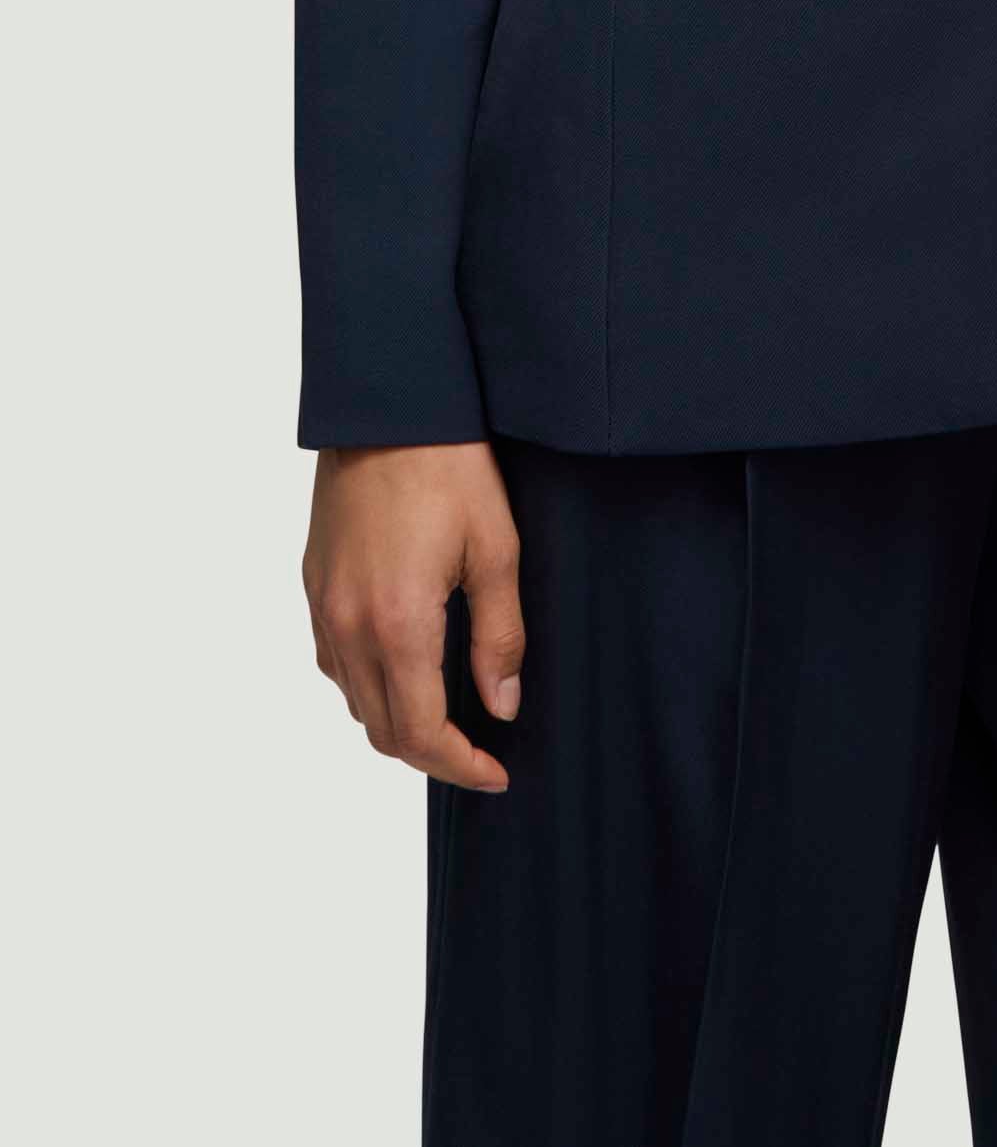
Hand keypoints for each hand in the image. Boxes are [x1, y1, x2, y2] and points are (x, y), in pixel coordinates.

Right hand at [303, 440, 523, 789]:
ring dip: (396, 722)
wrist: (387, 406)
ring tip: (446, 716)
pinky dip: (367, 684)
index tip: (496, 772)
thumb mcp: (496, 549)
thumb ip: (499, 636)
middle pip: (382, 729)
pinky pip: (334, 661)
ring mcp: (323, 606)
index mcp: (397, 625)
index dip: (460, 765)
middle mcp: (348, 626)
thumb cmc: (449, 468)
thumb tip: (501, 705)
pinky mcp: (313, 583)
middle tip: (478, 752)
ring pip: (354, 700)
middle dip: (432, 754)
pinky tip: (402, 667)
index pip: (421, 733)